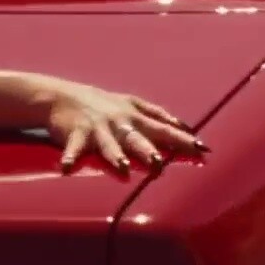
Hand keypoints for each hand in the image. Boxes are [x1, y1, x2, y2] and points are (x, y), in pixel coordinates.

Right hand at [41, 80, 207, 174]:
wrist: (61, 96)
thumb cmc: (101, 103)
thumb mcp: (130, 104)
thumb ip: (157, 115)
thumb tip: (185, 126)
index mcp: (134, 116)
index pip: (163, 129)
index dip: (182, 139)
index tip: (202, 149)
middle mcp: (118, 122)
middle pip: (137, 138)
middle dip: (149, 150)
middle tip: (161, 162)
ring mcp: (97, 128)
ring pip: (108, 144)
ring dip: (116, 155)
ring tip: (123, 168)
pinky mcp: (75, 134)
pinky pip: (73, 149)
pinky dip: (70, 157)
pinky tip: (67, 169)